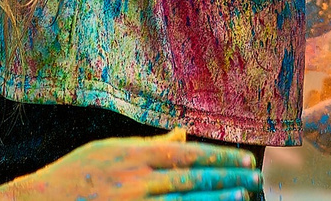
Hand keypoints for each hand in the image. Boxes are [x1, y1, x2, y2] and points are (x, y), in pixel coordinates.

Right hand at [14, 134, 260, 197]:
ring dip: (216, 200)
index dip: (218, 157)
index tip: (243, 159)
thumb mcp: (110, 151)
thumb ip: (149, 147)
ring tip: (242, 196)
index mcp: (133, 156)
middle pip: (191, 179)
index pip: (186, 154)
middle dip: (227, 178)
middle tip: (255, 177)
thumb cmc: (76, 175)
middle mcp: (135, 180)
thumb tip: (181, 136)